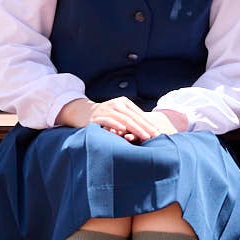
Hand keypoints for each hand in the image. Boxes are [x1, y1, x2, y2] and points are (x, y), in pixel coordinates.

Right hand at [60, 96, 177, 143]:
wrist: (81, 112)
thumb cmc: (104, 116)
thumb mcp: (118, 115)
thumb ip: (130, 121)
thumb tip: (148, 132)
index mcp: (123, 102)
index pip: (139, 114)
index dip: (149, 124)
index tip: (158, 133)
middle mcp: (116, 104)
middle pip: (134, 117)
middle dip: (146, 127)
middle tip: (155, 136)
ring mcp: (106, 109)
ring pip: (124, 119)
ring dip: (136, 128)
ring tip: (145, 136)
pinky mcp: (97, 117)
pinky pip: (108, 120)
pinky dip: (116, 125)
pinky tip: (123, 130)